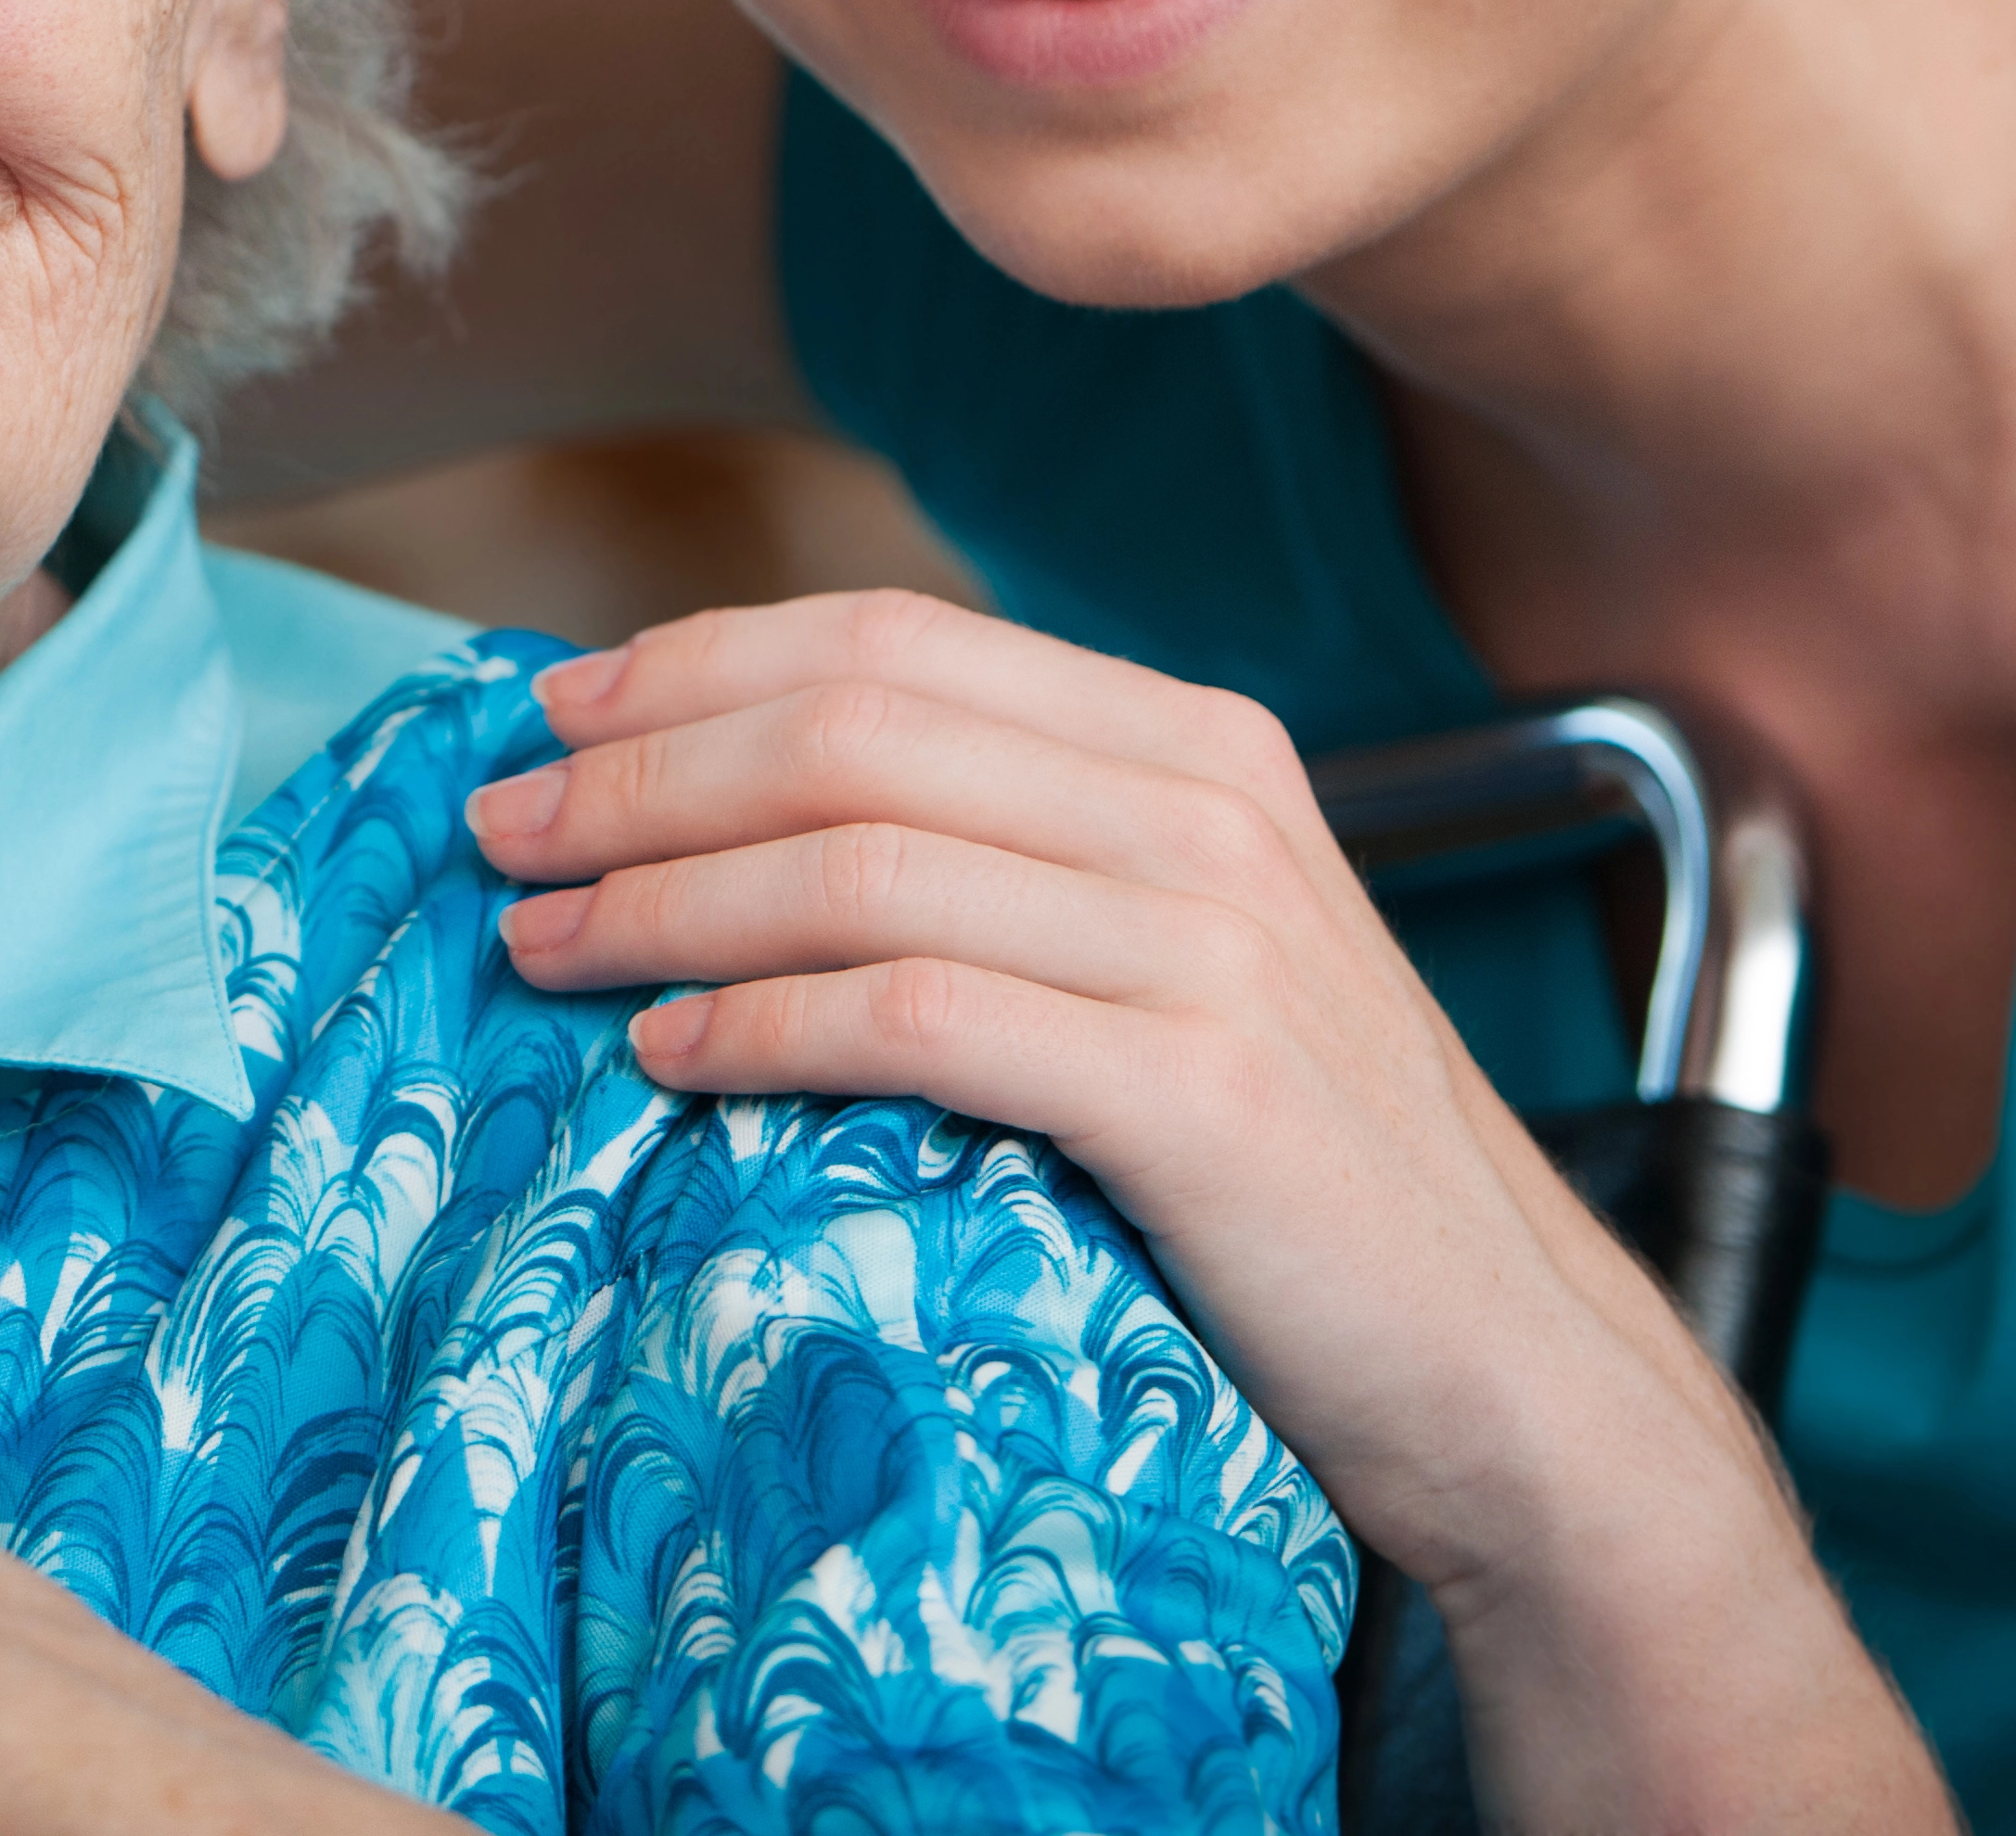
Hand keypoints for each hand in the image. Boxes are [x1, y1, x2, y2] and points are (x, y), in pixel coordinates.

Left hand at [469, 590, 1944, 1829]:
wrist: (1513, 1376)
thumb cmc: (1296, 1180)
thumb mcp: (1171, 957)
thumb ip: (1011, 853)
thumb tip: (747, 796)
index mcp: (1190, 744)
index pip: (888, 639)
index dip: (692, 664)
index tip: (550, 716)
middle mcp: (1207, 810)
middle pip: (849, 727)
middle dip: (640, 773)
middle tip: (503, 835)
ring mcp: (1213, 945)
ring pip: (861, 861)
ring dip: (664, 900)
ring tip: (544, 950)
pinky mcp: (1201, 1093)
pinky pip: (920, 1016)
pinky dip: (765, 1026)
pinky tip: (672, 1060)